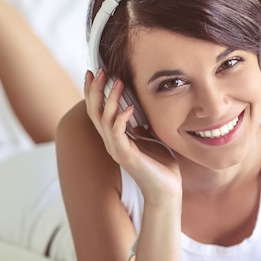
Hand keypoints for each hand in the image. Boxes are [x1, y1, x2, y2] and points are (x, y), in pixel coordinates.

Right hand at [84, 70, 181, 205]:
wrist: (167, 191)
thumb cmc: (161, 165)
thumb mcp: (150, 138)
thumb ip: (140, 124)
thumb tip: (137, 106)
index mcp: (114, 137)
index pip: (97, 110)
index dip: (92, 91)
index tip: (94, 71)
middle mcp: (111, 143)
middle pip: (94, 112)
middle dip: (96, 89)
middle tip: (100, 70)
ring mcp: (116, 150)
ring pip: (104, 120)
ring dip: (110, 99)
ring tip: (118, 82)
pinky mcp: (126, 157)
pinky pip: (118, 133)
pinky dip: (122, 118)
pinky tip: (130, 107)